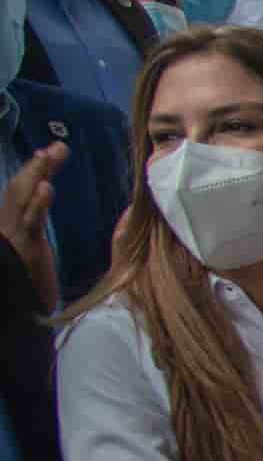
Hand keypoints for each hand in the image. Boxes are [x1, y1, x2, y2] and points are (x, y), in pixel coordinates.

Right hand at [3, 138, 62, 311]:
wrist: (16, 312)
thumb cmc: (26, 282)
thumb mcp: (32, 249)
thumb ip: (36, 222)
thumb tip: (45, 194)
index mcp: (11, 224)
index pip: (21, 191)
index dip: (34, 171)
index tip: (50, 152)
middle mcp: (7, 226)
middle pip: (20, 188)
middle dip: (36, 167)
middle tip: (56, 148)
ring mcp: (12, 236)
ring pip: (21, 198)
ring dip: (35, 174)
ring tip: (48, 155)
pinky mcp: (22, 249)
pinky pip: (29, 222)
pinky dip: (37, 203)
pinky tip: (46, 187)